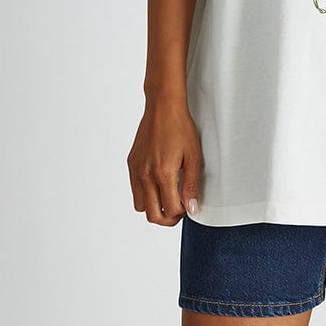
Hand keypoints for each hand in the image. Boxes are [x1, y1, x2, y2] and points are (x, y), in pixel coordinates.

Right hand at [127, 95, 202, 225]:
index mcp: (163, 173)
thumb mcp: (193, 156)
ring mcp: (136, 169)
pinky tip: (158, 181)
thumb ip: (192, 185)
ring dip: (154, 207)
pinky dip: (145, 193)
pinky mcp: (131, 163)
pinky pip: (135, 189)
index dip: (182, 212)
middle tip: (179, 209)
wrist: (163, 106)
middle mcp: (145, 175)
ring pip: (140, 205)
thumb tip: (191, 208)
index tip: (189, 204)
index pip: (170, 210)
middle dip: (167, 218)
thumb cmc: (180, 127)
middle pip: (152, 215)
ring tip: (168, 194)